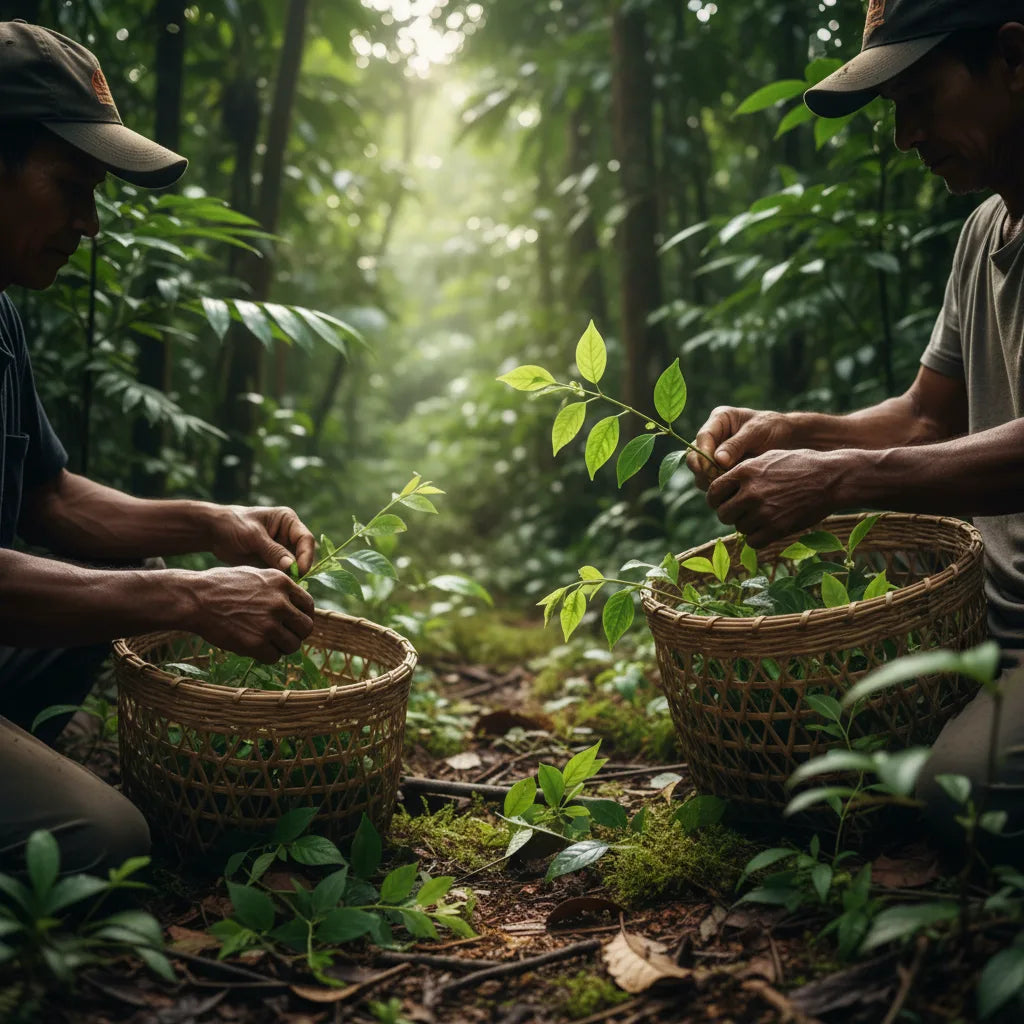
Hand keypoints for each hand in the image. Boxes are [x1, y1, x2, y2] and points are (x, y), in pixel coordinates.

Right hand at [188, 566, 315, 661]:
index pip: (309, 605)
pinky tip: (255, 648)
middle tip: (283, 636)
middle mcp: (280, 603)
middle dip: (296, 634)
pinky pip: (274, 657)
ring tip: (268, 643)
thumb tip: (296, 605)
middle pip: (306, 628)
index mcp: (282, 583)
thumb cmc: (222, 586)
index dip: (303, 616)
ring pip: (293, 645)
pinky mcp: (255, 643)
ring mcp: (269, 624)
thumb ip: (278, 588)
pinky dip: (267, 656)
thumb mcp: (256, 575)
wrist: (196, 599)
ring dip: (282, 647)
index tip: (294, 623)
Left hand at [209, 505, 315, 575]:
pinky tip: (271, 585)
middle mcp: (288, 536)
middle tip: (292, 583)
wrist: (213, 532)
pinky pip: (281, 573)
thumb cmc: (233, 524)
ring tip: (280, 585)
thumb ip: (273, 550)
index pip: (306, 539)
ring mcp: (281, 550)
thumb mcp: (253, 535)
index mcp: (288, 522)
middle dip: (299, 569)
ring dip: (290, 577)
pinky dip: (279, 580)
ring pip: (294, 567)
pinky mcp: (272, 562)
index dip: (306, 556)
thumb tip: (291, 566)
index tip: (300, 571)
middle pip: (303, 555)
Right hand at [686, 407, 794, 491]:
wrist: (787, 439)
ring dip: (709, 481)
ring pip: (699, 470)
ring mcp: (714, 453)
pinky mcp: (719, 468)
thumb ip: (737, 445)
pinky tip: (731, 490)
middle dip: (702, 470)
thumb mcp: (757, 432)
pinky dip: (717, 486)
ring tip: (727, 486)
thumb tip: (718, 460)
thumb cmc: (773, 428)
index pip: (703, 437)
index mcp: (719, 420)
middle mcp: (712, 436)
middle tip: (715, 481)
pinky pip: (711, 479)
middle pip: (694, 455)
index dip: (703, 453)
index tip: (711, 468)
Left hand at [705, 449, 842, 547]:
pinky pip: (753, 542)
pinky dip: (758, 538)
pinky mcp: (777, 528)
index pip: (713, 491)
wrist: (831, 478)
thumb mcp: (767, 458)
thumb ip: (743, 472)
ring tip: (761, 516)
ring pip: (739, 528)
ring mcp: (763, 512)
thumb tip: (722, 485)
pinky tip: (767, 528)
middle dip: (730, 513)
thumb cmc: (800, 465)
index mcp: (745, 472)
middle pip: (722, 513)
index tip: (723, 501)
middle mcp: (750, 492)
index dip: (716, 499)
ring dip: (747, 525)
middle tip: (742, 511)